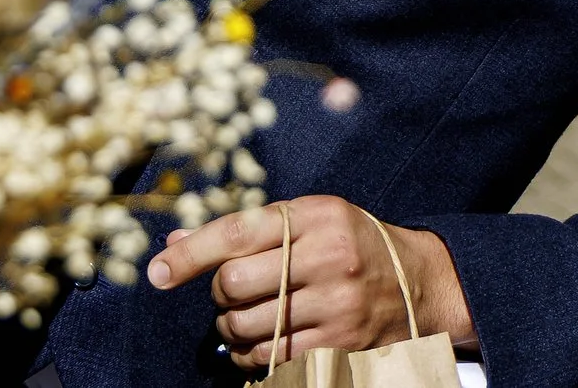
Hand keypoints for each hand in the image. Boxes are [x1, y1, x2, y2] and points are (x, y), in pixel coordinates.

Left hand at [146, 196, 476, 368]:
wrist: (420, 283)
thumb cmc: (350, 242)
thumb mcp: (307, 218)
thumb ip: (245, 229)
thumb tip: (176, 244)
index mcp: (316, 217)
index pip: (237, 231)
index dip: (191, 255)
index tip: (157, 273)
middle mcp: (328, 260)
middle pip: (235, 285)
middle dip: (220, 295)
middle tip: (231, 294)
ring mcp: (337, 308)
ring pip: (249, 329)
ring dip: (232, 330)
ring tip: (243, 320)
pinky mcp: (342, 348)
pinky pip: (274, 360)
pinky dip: (255, 356)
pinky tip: (263, 343)